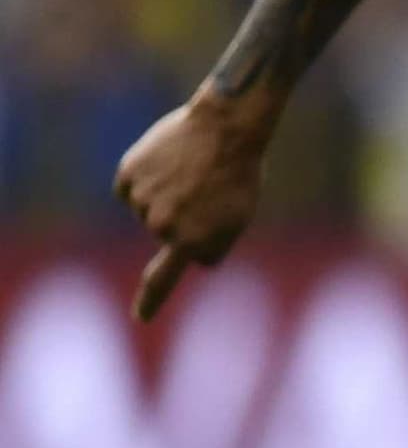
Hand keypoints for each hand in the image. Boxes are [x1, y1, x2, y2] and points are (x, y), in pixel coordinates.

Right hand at [111, 90, 276, 319]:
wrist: (227, 127)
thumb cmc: (240, 174)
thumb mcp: (238, 219)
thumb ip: (209, 244)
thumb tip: (188, 258)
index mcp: (194, 242)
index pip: (164, 279)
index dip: (151, 301)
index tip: (140, 319)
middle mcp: (163, 227)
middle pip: (165, 233)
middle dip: (184, 216)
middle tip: (207, 187)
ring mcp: (143, 202)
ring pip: (147, 210)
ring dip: (165, 194)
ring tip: (190, 171)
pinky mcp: (128, 177)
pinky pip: (131, 188)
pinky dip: (145, 177)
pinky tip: (167, 162)